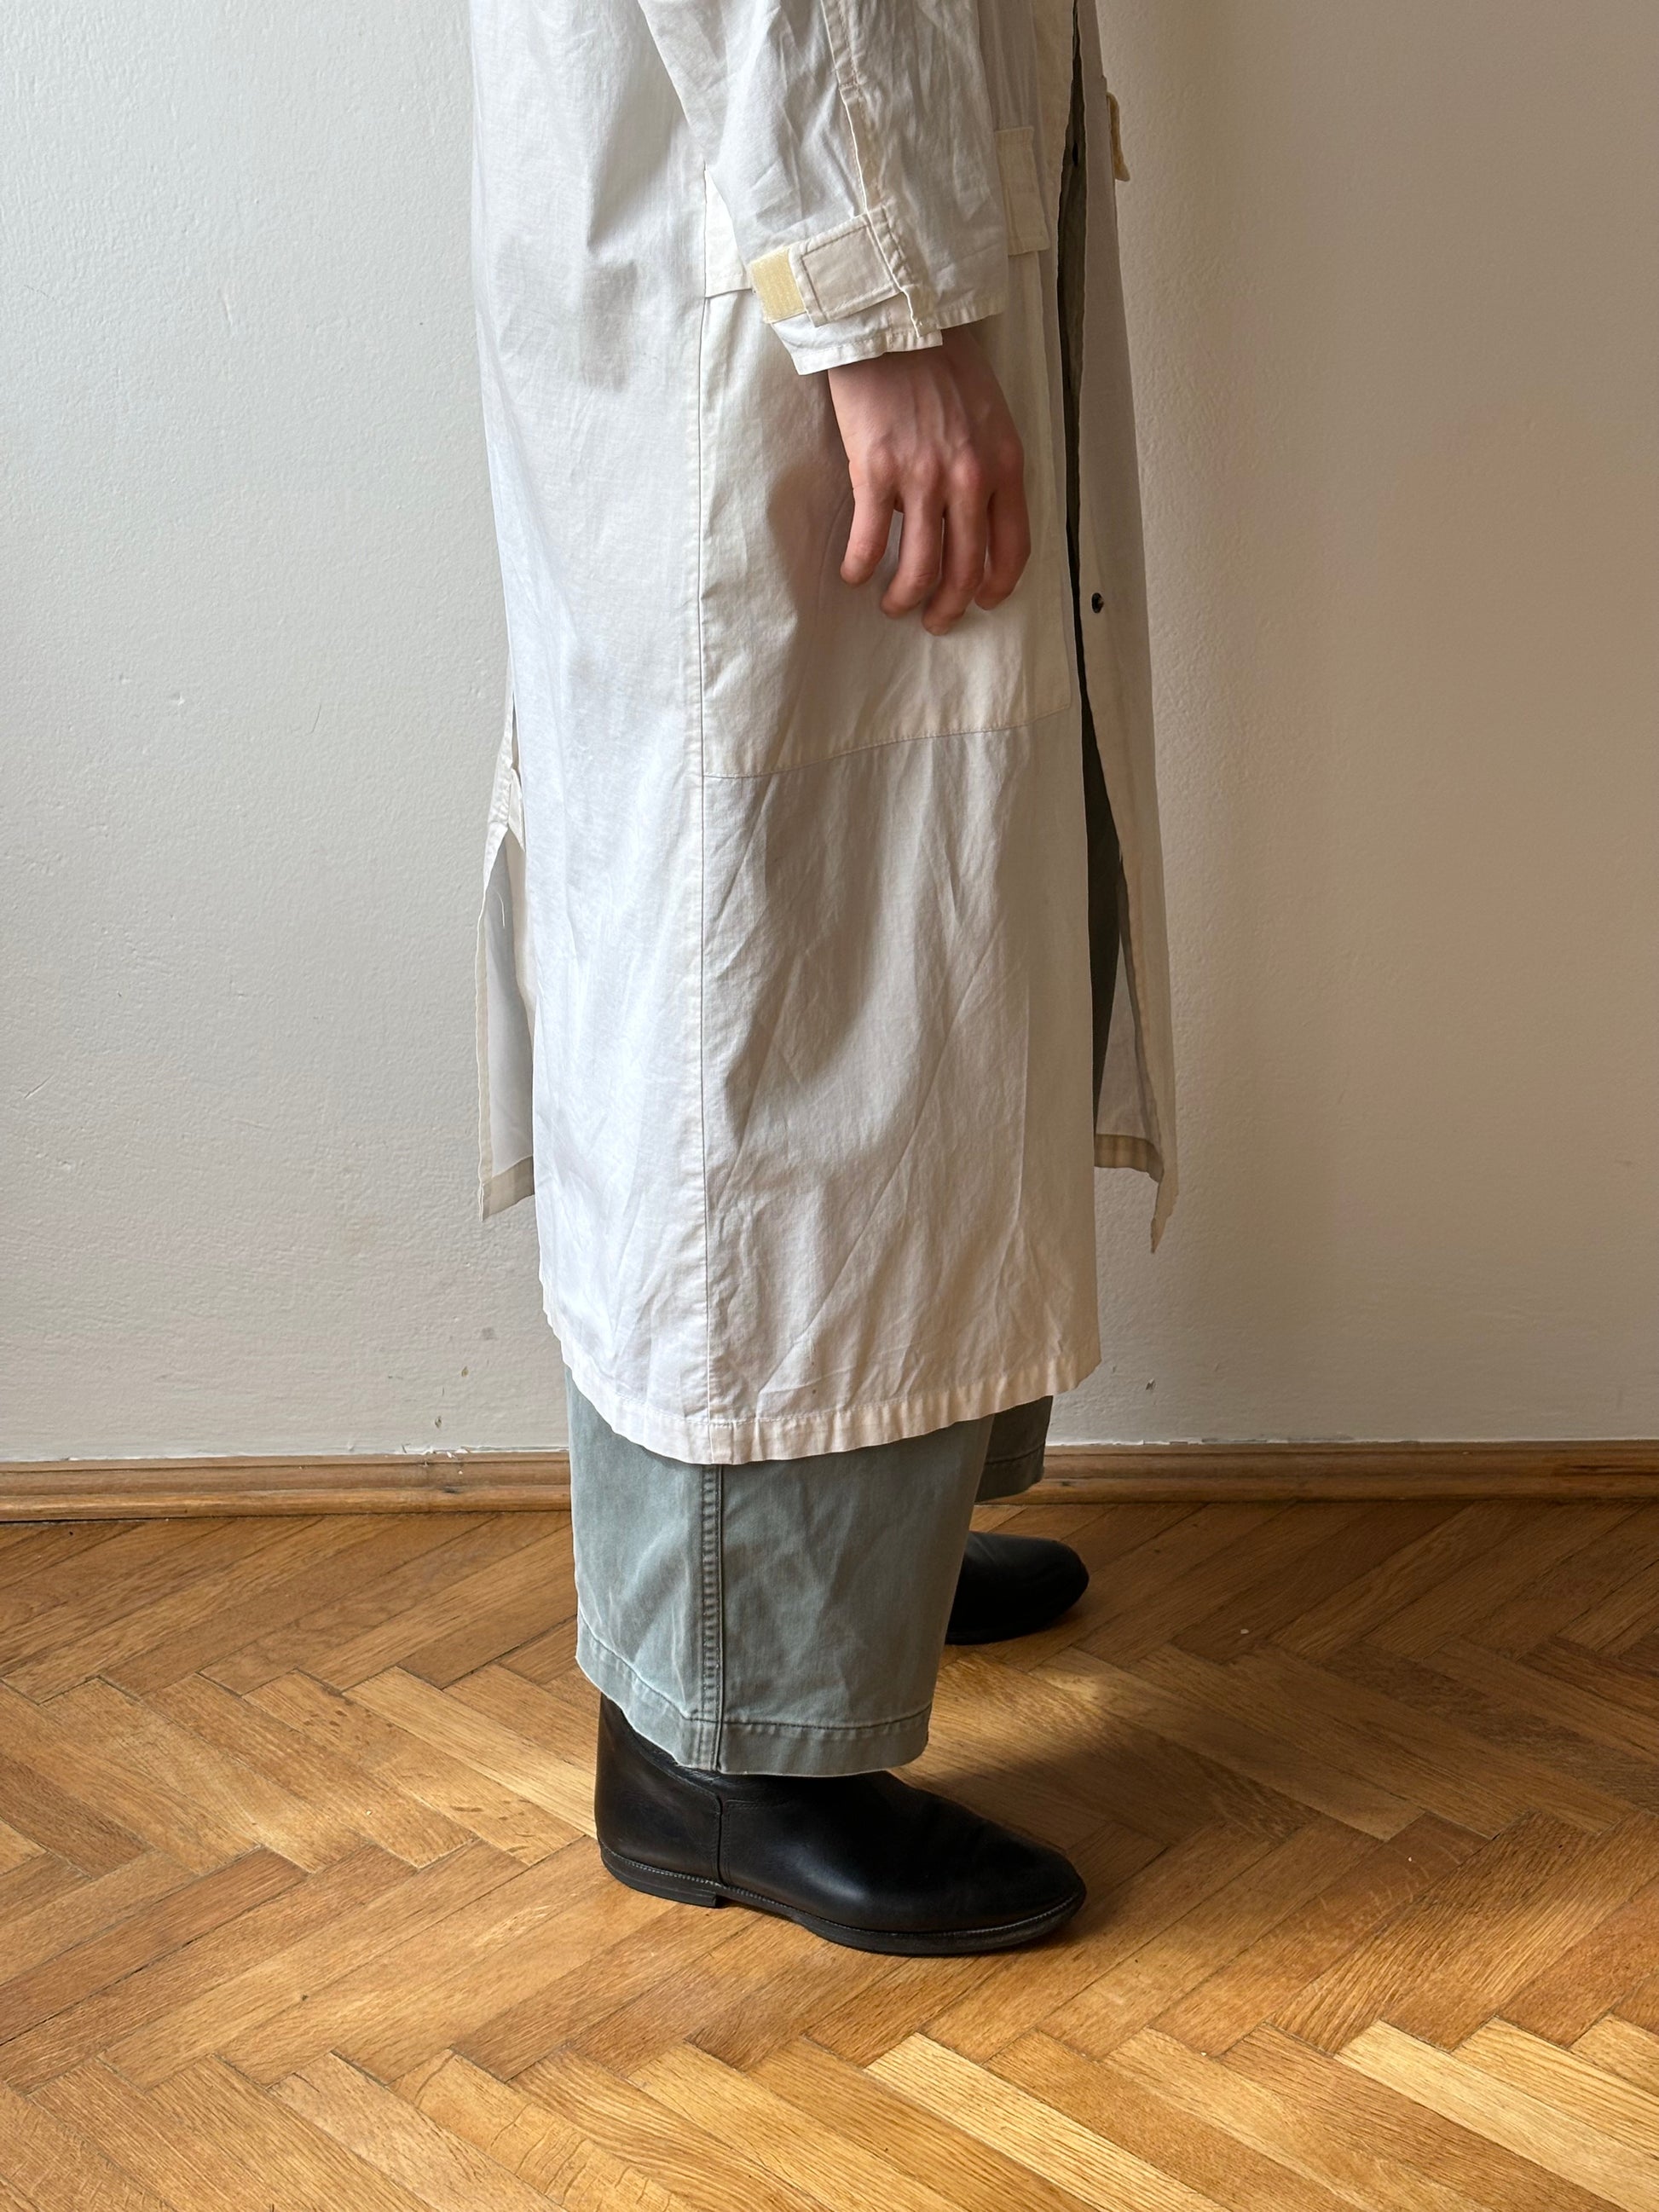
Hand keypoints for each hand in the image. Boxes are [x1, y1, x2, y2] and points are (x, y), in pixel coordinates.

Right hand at [825, 326, 1029, 635]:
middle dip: (949, 606)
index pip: (1012, 547)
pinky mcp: (876, 470)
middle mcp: (969, 479)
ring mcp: (922, 477)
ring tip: (893, 604)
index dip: (998, 585)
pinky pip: (869, 540)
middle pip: (964, 569)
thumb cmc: (941, 360)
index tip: (983, 601)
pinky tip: (854, 574)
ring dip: (904, 597)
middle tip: (934, 620)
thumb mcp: (989, 414)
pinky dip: (860, 567)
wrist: (896, 318)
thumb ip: (987, 465)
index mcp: (1004, 465)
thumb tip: (964, 513)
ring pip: (919, 567)